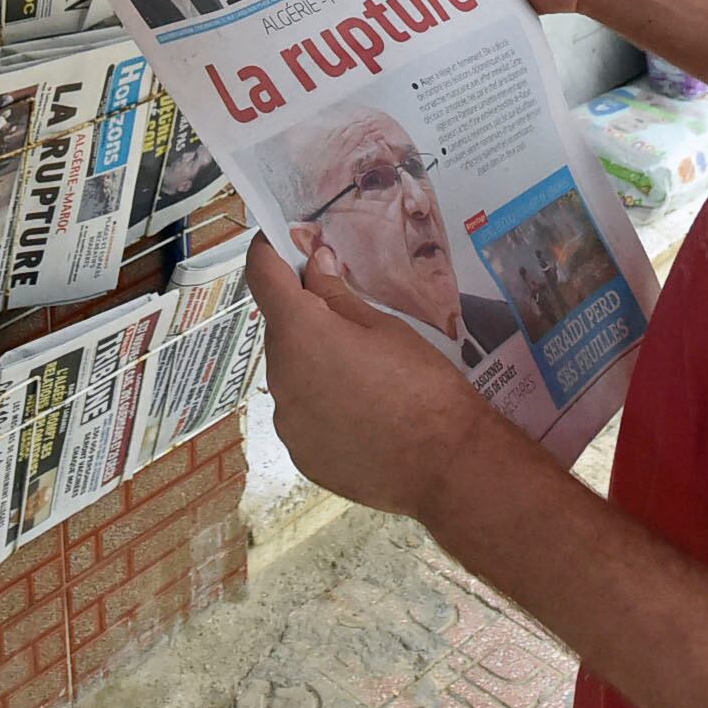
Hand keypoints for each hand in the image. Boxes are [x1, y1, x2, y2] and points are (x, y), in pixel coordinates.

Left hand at [244, 237, 501, 523]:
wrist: (445, 465)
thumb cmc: (422, 384)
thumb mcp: (384, 327)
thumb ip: (339, 294)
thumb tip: (314, 263)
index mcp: (300, 334)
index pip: (262, 275)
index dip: (270, 251)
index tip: (286, 242)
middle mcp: (280, 376)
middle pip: (280, 328)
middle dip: (305, 314)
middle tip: (348, 313)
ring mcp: (286, 421)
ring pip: (290, 372)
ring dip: (313, 361)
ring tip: (364, 373)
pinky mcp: (300, 454)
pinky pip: (301, 412)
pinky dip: (321, 402)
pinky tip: (362, 411)